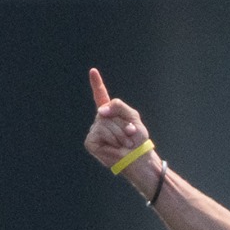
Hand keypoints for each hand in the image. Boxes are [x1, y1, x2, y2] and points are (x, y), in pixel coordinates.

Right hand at [84, 68, 157, 182]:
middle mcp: (101, 121)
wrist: (139, 159)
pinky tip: (114, 147)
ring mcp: (94, 131)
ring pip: (104, 123)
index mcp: (111, 113)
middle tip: (129, 136)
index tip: (93, 71)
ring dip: (119, 134)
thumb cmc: (138, 141)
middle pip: (107, 112)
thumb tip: (100, 111)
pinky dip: (112, 139)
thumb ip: (119, 106)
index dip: (97, 83)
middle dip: (122, 124)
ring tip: (124, 143)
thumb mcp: (133, 118)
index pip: (101, 96)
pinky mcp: (91, 142)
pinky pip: (100, 132)